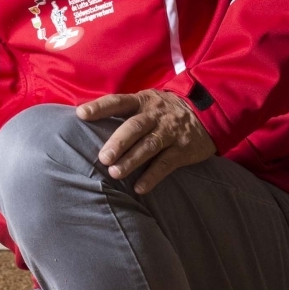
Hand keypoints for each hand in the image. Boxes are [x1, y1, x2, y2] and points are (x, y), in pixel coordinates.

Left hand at [76, 89, 215, 193]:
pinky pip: (166, 163)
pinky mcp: (183, 148)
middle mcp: (155, 114)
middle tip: (103, 157)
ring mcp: (170, 131)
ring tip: (115, 173)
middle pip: (134, 126)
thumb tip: (84, 120)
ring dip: (132, 160)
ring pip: (150, 145)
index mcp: (142, 101)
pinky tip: (140, 187)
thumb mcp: (146, 103)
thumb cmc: (164, 111)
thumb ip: (122, 111)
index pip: (118, 101)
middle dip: (118, 142)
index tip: (81, 114)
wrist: (207, 112)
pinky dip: (153, 176)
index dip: (100, 107)